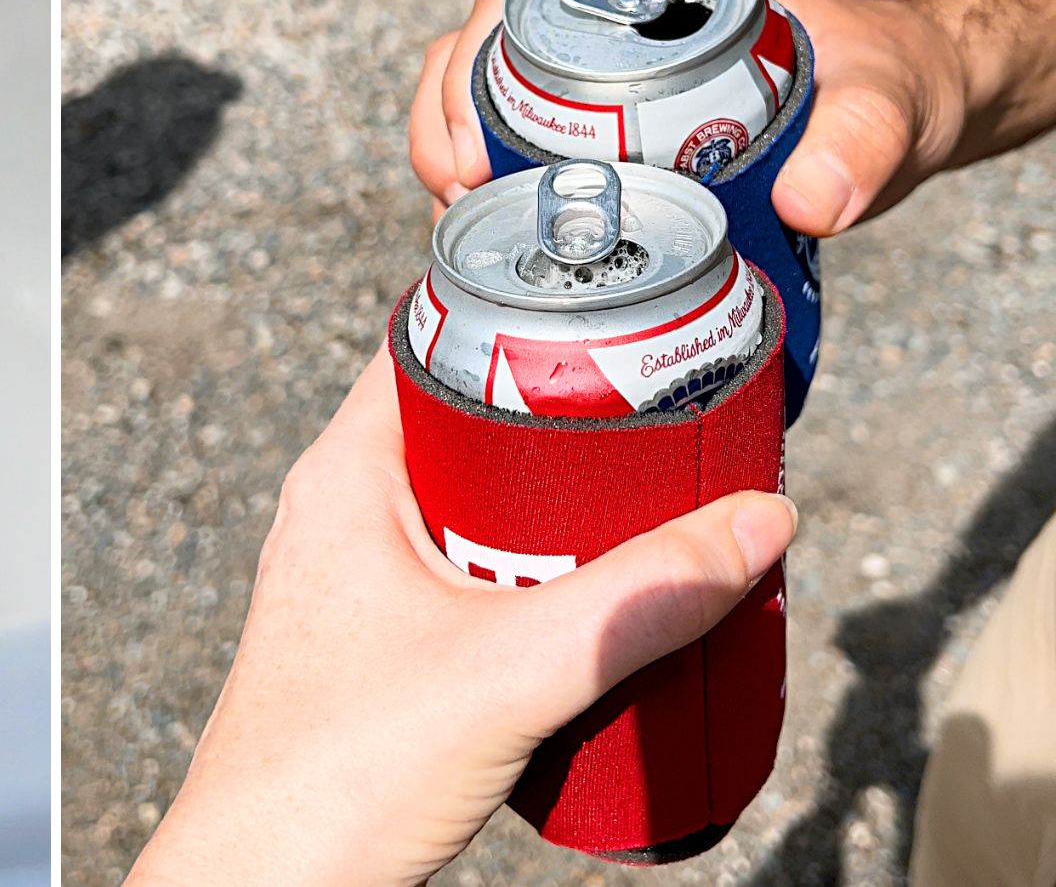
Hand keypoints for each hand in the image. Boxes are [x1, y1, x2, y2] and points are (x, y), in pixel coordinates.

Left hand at [126, 349, 797, 886]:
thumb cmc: (337, 772)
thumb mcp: (517, 667)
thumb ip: (642, 598)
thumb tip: (758, 521)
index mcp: (344, 475)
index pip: (430, 340)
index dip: (524, 323)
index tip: (620, 328)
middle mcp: (340, 512)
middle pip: (470, 426)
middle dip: (572, 434)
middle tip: (666, 437)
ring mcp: (355, 581)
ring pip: (476, 511)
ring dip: (560, 518)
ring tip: (651, 525)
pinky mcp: (377, 645)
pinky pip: (469, 579)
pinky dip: (534, 581)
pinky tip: (594, 614)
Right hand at [405, 0, 968, 235]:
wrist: (917, 106)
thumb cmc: (895, 79)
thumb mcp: (887, 103)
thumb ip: (865, 142)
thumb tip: (812, 202)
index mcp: (650, 4)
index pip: (521, 3)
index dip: (468, 60)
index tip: (473, 144)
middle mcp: (610, 45)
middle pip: (476, 59)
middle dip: (441, 123)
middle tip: (457, 198)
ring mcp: (602, 99)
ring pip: (483, 108)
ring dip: (449, 160)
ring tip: (459, 225)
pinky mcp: (612, 154)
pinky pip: (522, 158)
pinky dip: (489, 194)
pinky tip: (493, 245)